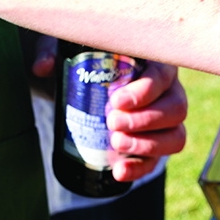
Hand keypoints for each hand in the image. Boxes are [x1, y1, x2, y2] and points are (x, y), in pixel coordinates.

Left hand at [31, 35, 187, 182]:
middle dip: (145, 120)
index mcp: (153, 63)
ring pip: (175, 138)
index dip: (147, 91)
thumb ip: (51, 49)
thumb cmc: (79, 60)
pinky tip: (119, 172)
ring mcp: (165, 123)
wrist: (78, 87)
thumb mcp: (63, 47)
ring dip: (147, 145)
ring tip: (116, 144)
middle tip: (112, 123)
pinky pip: (157, 161)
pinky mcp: (154, 147)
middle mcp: (167, 93)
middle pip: (176, 109)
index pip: (163, 76)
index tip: (118, 100)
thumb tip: (42, 67)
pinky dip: (139, 169)